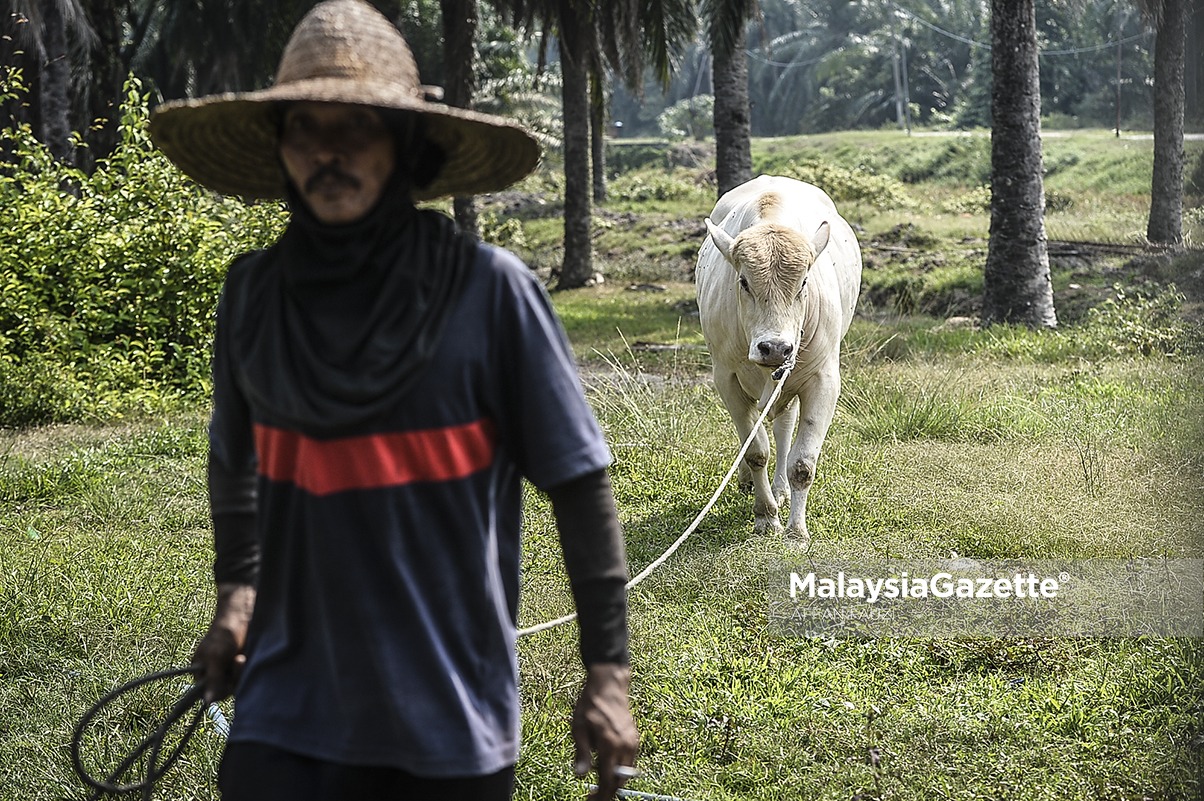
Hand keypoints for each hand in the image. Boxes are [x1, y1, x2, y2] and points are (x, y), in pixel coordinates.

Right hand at [192, 583, 255, 703]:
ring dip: (242, 672)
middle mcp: (216, 673)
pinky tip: (249, 657)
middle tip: (238, 660)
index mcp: (202, 672)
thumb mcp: (216, 656)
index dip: (218, 689)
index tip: (226, 680)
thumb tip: (208, 702)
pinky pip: (248, 677)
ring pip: (238, 685)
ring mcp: (231, 670)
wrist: (246, 614)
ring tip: (242, 656)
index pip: (208, 693)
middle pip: (225, 691)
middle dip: (233, 678)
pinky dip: (249, 670)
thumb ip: (212, 678)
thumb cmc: (225, 632)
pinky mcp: (245, 667)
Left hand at [572, 663, 637, 799]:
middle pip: (619, 781)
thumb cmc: (590, 705)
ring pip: (626, 773)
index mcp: (609, 745)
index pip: (607, 780)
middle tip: (592, 796)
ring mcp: (632, 742)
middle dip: (607, 792)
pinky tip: (606, 765)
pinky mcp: (634, 738)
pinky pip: (629, 761)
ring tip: (597, 781)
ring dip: (613, 780)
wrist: (609, 685)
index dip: (600, 795)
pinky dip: (619, 769)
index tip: (590, 800)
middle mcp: (624, 746)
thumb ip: (581, 753)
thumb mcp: (579, 728)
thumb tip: (580, 776)